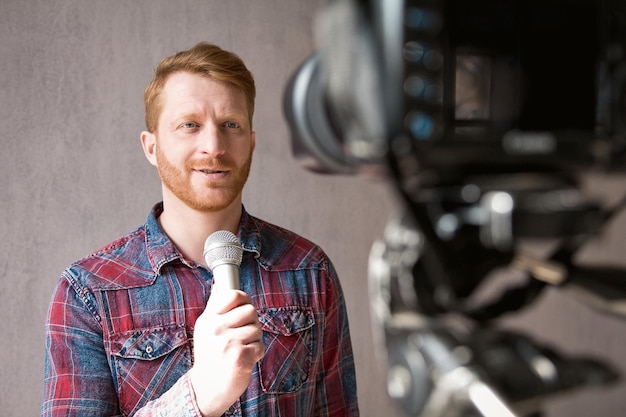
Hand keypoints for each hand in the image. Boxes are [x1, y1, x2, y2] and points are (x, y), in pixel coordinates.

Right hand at [189, 289, 264, 416]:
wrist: (206, 388)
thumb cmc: (209, 357)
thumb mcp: (204, 330)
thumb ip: (213, 308)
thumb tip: (218, 285)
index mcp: (208, 319)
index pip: (233, 295)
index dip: (244, 299)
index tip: (243, 307)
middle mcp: (216, 329)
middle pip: (250, 310)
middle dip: (252, 322)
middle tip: (243, 334)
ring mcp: (227, 343)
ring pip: (257, 329)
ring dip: (254, 340)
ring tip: (241, 349)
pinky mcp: (239, 357)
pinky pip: (260, 346)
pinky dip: (256, 353)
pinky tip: (244, 359)